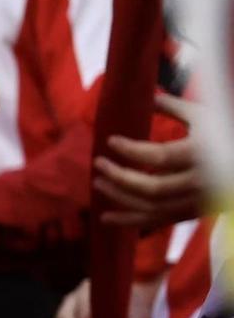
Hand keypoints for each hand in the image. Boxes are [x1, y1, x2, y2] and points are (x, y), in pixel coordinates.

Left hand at [94, 93, 207, 227]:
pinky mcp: (193, 213)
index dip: (132, 150)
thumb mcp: (205, 116)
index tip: (111, 140)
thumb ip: (174, 106)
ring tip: (97, 185)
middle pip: (153, 188)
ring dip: (121, 200)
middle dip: (121, 178)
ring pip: (153, 209)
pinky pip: (159, 221)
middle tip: (98, 163)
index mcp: (201, 155)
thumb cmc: (228, 134)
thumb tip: (146, 96)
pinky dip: (132, 221)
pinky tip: (107, 217)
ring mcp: (197, 201)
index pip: (160, 156)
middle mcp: (200, 182)